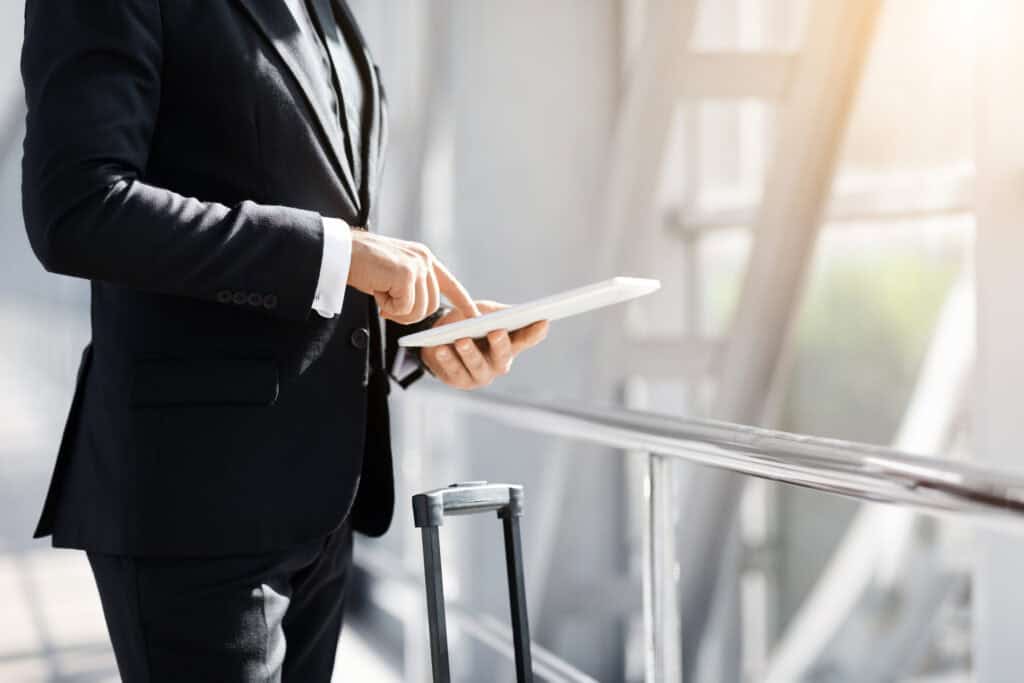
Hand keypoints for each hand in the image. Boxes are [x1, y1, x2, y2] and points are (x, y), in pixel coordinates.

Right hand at [347, 231, 477, 323]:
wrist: (340, 251)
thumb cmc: (362, 264)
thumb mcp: (393, 274)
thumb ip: (411, 286)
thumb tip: (418, 310)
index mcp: (423, 258)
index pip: (450, 283)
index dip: (462, 301)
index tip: (474, 315)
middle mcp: (424, 259)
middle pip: (432, 306)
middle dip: (409, 314)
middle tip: (388, 307)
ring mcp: (417, 265)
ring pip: (419, 310)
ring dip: (397, 312)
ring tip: (381, 295)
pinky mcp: (406, 274)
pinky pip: (404, 308)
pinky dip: (388, 308)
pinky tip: (377, 292)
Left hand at [421, 301, 548, 389]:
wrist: (438, 337)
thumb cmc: (467, 322)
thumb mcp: (484, 311)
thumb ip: (498, 312)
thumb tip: (514, 312)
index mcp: (510, 344)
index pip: (527, 339)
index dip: (536, 332)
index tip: (543, 321)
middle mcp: (498, 363)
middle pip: (503, 356)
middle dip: (500, 344)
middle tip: (496, 332)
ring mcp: (481, 375)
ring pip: (478, 366)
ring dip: (470, 354)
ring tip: (461, 341)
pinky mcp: (460, 381)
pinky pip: (454, 371)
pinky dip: (447, 360)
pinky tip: (441, 349)